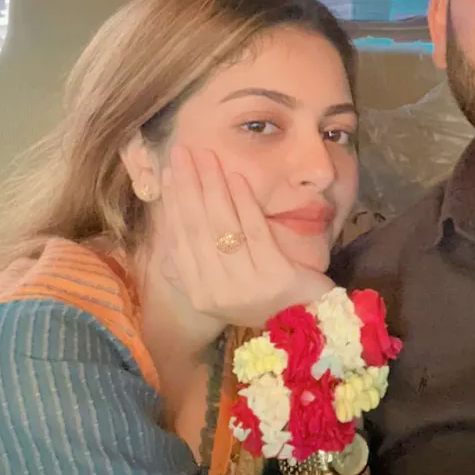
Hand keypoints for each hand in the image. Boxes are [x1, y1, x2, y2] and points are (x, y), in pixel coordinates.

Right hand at [159, 146, 334, 328]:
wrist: (309, 321)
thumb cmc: (264, 296)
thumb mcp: (223, 286)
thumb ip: (195, 267)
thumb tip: (165, 238)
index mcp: (199, 295)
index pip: (179, 241)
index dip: (172, 204)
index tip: (167, 172)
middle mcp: (215, 293)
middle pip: (196, 229)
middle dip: (187, 185)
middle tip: (181, 153)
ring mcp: (245, 287)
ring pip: (222, 226)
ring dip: (212, 186)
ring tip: (207, 156)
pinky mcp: (274, 278)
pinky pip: (254, 232)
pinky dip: (244, 202)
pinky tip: (237, 178)